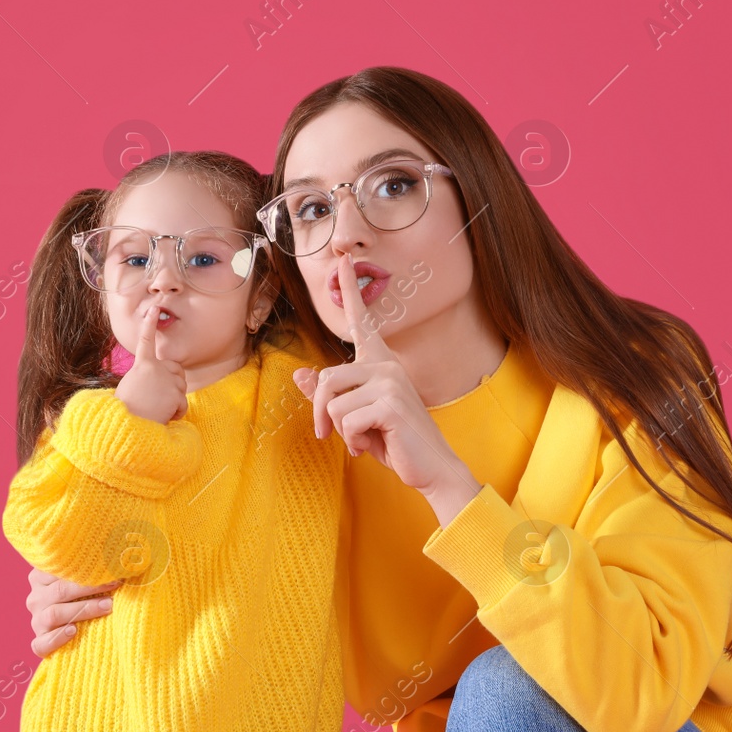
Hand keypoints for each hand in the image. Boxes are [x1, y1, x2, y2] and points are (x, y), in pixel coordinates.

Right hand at [26, 566, 119, 657]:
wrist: (76, 629)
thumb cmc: (84, 597)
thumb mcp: (81, 580)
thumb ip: (87, 570)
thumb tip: (112, 561)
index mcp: (40, 577)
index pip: (59, 571)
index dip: (85, 570)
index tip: (109, 570)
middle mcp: (36, 598)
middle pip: (60, 591)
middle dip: (89, 589)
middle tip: (112, 587)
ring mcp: (36, 621)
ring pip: (54, 614)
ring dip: (83, 610)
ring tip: (106, 606)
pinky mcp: (39, 642)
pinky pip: (42, 643)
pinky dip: (57, 637)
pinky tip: (73, 631)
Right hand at [115, 305, 187, 422]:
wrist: (124, 426)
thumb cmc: (126, 410)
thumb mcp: (132, 386)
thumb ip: (146, 377)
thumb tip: (160, 382)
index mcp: (142, 365)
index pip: (146, 341)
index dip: (150, 325)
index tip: (154, 309)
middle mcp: (156, 368)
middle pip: (177, 371)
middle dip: (174, 384)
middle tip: (158, 398)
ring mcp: (167, 380)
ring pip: (181, 389)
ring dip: (173, 402)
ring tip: (155, 409)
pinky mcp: (175, 395)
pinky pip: (183, 405)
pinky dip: (176, 414)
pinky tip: (162, 417)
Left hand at [293, 251, 480, 518]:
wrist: (430, 469)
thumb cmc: (393, 442)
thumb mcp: (356, 418)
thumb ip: (329, 396)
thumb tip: (301, 374)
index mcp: (380, 364)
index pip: (362, 323)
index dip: (351, 292)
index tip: (342, 262)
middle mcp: (387, 366)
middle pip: (325, 379)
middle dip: (321, 413)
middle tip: (332, 435)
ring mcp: (390, 382)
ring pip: (332, 403)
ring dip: (340, 431)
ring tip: (363, 439)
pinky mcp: (390, 403)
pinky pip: (345, 419)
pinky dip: (352, 441)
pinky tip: (371, 446)